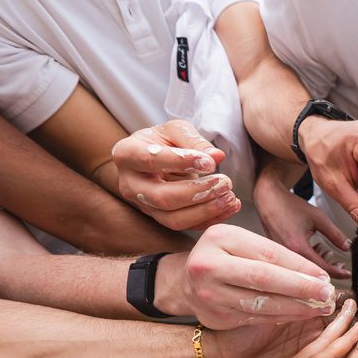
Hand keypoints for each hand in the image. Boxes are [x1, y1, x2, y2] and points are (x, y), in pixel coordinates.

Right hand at [111, 120, 238, 230]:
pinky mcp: (160, 220)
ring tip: (230, 197)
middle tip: (225, 182)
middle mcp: (130, 185)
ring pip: (173, 220)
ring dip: (206, 210)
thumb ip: (194, 140)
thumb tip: (216, 156)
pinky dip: (211, 219)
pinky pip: (186, 227)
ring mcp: (143, 207)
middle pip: (162, 198)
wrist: (154, 158)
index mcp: (127, 154)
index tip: (210, 163)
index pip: (151, 160)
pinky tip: (230, 206)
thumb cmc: (163, 141)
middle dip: (198, 193)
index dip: (182, 162)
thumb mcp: (175, 130)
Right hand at [153, 224, 336, 328]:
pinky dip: (282, 317)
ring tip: (320, 307)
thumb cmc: (223, 256)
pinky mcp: (216, 316)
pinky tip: (300, 315)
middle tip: (328, 294)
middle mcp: (209, 265)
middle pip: (264, 278)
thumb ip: (271, 253)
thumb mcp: (241, 242)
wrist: (186, 281)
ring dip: (296, 307)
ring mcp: (209, 294)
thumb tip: (315, 274)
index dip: (300, 267)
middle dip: (301, 288)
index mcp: (220, 238)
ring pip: (262, 303)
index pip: (268, 253)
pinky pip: (256, 318)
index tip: (323, 276)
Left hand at [214, 300, 357, 357]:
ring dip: (331, 331)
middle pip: (319, 344)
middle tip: (353, 305)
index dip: (345, 341)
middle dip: (339, 325)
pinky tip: (325, 343)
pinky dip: (321, 345)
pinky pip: (308, 357)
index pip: (324, 356)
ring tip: (344, 317)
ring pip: (314, 347)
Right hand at [252, 175, 351, 277]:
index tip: (347, 273)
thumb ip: (335, 234)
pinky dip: (308, 261)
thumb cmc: (289, 206)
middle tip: (340, 265)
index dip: (338, 272)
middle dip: (329, 270)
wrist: (268, 200)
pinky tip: (314, 249)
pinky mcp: (278, 256)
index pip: (322, 269)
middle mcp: (286, 256)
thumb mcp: (318, 217)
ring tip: (327, 253)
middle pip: (313, 275)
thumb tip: (347, 246)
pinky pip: (296, 265)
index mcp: (297, 247)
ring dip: (319, 265)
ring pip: (304, 271)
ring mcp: (280, 257)